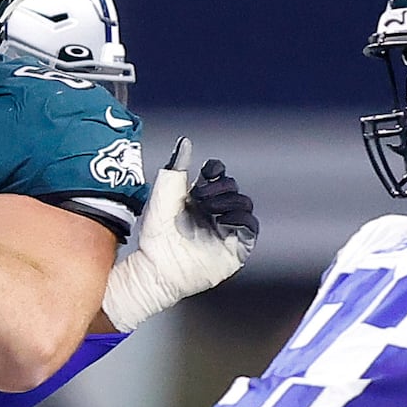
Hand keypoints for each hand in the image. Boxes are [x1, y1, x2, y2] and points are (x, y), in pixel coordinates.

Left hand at [102, 138, 258, 330]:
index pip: (218, 175)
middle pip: (233, 187)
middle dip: (221, 187)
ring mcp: (225, 230)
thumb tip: (185, 142)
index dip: (217, 170)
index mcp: (198, 198)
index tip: (209, 172)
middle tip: (203, 197)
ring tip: (211, 209)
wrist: (158, 265)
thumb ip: (176, 167)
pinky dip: (242, 220)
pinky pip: (250, 228)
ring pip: (244, 204)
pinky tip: (224, 221)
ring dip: (231, 201)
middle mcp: (214, 213)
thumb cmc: (156, 234)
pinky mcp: (235, 248)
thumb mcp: (164, 193)